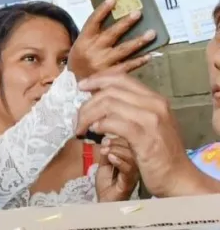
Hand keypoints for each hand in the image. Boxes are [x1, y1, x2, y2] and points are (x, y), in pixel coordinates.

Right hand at [68, 0, 154, 79]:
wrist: (76, 85)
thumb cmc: (80, 60)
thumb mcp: (80, 45)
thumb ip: (94, 34)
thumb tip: (113, 17)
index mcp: (84, 40)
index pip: (93, 21)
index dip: (102, 10)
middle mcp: (93, 50)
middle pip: (111, 34)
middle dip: (125, 23)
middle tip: (138, 13)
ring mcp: (103, 63)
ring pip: (123, 49)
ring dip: (139, 41)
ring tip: (152, 33)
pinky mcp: (112, 74)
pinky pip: (128, 65)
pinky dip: (139, 60)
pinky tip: (149, 55)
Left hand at [77, 73, 199, 197]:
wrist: (180, 179)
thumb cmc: (161, 153)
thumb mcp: (150, 124)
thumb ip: (131, 109)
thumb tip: (100, 97)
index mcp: (155, 99)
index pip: (121, 79)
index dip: (98, 80)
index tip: (81, 87)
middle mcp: (155, 105)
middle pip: (110, 91)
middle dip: (88, 103)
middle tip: (77, 118)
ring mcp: (151, 120)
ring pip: (108, 104)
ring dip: (88, 115)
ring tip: (81, 128)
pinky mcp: (145, 137)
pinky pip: (114, 123)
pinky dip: (99, 125)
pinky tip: (94, 132)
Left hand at [95, 137, 139, 201]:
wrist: (104, 199)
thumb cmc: (107, 182)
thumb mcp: (104, 162)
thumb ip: (106, 151)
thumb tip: (106, 139)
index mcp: (131, 159)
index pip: (130, 143)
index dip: (119, 138)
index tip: (106, 138)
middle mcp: (135, 166)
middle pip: (133, 149)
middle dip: (117, 143)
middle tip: (105, 144)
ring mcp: (134, 174)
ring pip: (131, 158)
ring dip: (116, 151)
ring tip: (106, 151)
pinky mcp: (129, 181)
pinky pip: (128, 169)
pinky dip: (119, 161)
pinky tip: (111, 158)